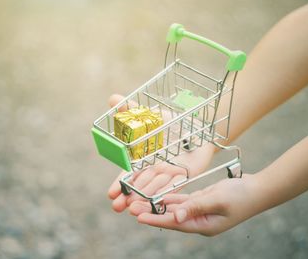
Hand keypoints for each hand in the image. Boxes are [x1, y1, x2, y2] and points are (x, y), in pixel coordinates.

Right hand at [107, 94, 215, 211]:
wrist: (197, 125)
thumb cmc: (171, 122)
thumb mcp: (150, 115)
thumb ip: (132, 110)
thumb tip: (113, 99)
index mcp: (143, 157)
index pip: (129, 172)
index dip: (120, 183)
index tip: (110, 193)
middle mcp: (154, 167)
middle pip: (139, 184)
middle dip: (128, 196)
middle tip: (117, 207)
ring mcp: (168, 172)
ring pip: (154, 187)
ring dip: (144, 198)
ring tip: (134, 208)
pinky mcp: (184, 174)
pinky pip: (174, 185)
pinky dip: (165, 193)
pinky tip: (156, 202)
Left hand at [128, 174, 260, 235]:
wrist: (256, 190)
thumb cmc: (240, 196)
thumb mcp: (217, 200)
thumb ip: (195, 207)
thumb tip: (175, 216)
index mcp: (203, 226)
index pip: (174, 223)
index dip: (155, 220)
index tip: (138, 218)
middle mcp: (199, 221)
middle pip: (169, 217)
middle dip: (150, 212)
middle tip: (130, 208)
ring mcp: (200, 212)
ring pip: (173, 208)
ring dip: (157, 205)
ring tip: (139, 201)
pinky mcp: (201, 202)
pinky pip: (182, 201)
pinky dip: (170, 198)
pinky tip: (158, 196)